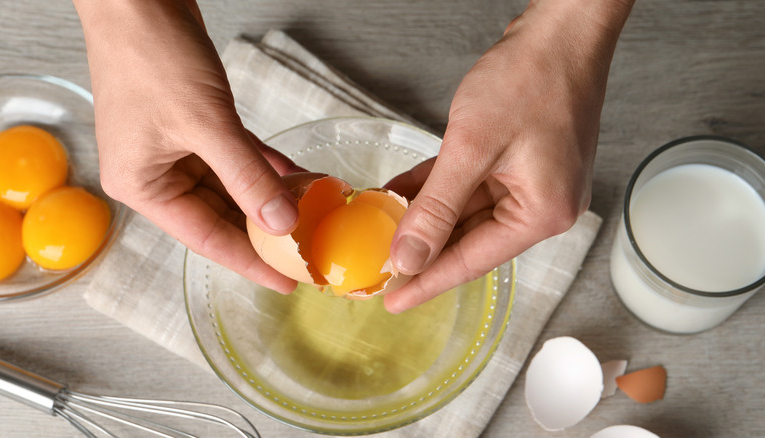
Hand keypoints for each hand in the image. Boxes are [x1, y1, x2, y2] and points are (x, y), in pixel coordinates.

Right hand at [74, 0, 302, 291]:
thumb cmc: (150, 54)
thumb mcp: (204, 123)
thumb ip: (247, 176)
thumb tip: (282, 223)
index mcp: (143, 186)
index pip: (207, 238)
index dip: (250, 261)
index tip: (288, 280)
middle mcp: (156, 174)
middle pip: (221, 215)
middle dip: (267, 229)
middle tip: (310, 248)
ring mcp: (175, 149)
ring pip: (232, 186)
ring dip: (271, 196)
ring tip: (314, 212)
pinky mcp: (194, 125)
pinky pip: (236, 157)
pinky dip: (264, 166)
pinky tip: (296, 176)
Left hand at [384, 0, 633, 312]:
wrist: (560, 30)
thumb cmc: (532, 79)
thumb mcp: (471, 148)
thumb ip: (436, 208)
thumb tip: (409, 256)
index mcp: (542, 213)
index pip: (473, 261)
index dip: (428, 281)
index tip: (394, 300)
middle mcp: (542, 205)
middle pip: (470, 240)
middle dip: (422, 248)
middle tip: (379, 267)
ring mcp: (530, 183)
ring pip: (465, 212)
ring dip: (424, 216)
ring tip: (382, 229)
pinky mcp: (518, 162)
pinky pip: (470, 185)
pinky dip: (437, 189)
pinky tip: (402, 194)